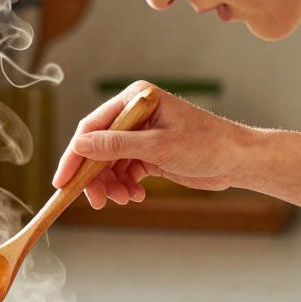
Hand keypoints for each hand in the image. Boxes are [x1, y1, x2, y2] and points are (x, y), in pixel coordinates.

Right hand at [53, 80, 249, 208]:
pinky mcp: (149, 153)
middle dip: (95, 176)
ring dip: (112, 184)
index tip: (62, 181)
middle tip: (97, 201)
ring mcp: (141, 135)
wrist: (238, 160)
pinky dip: (126, 186)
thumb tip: (80, 145)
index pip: (92, 127)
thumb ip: (117, 145)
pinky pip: (125, 171)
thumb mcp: (158, 146)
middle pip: (98, 148)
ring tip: (125, 199)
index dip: (74, 155)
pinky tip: (136, 195)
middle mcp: (134, 115)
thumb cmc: (206, 144)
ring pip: (110, 163)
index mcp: (135, 100)